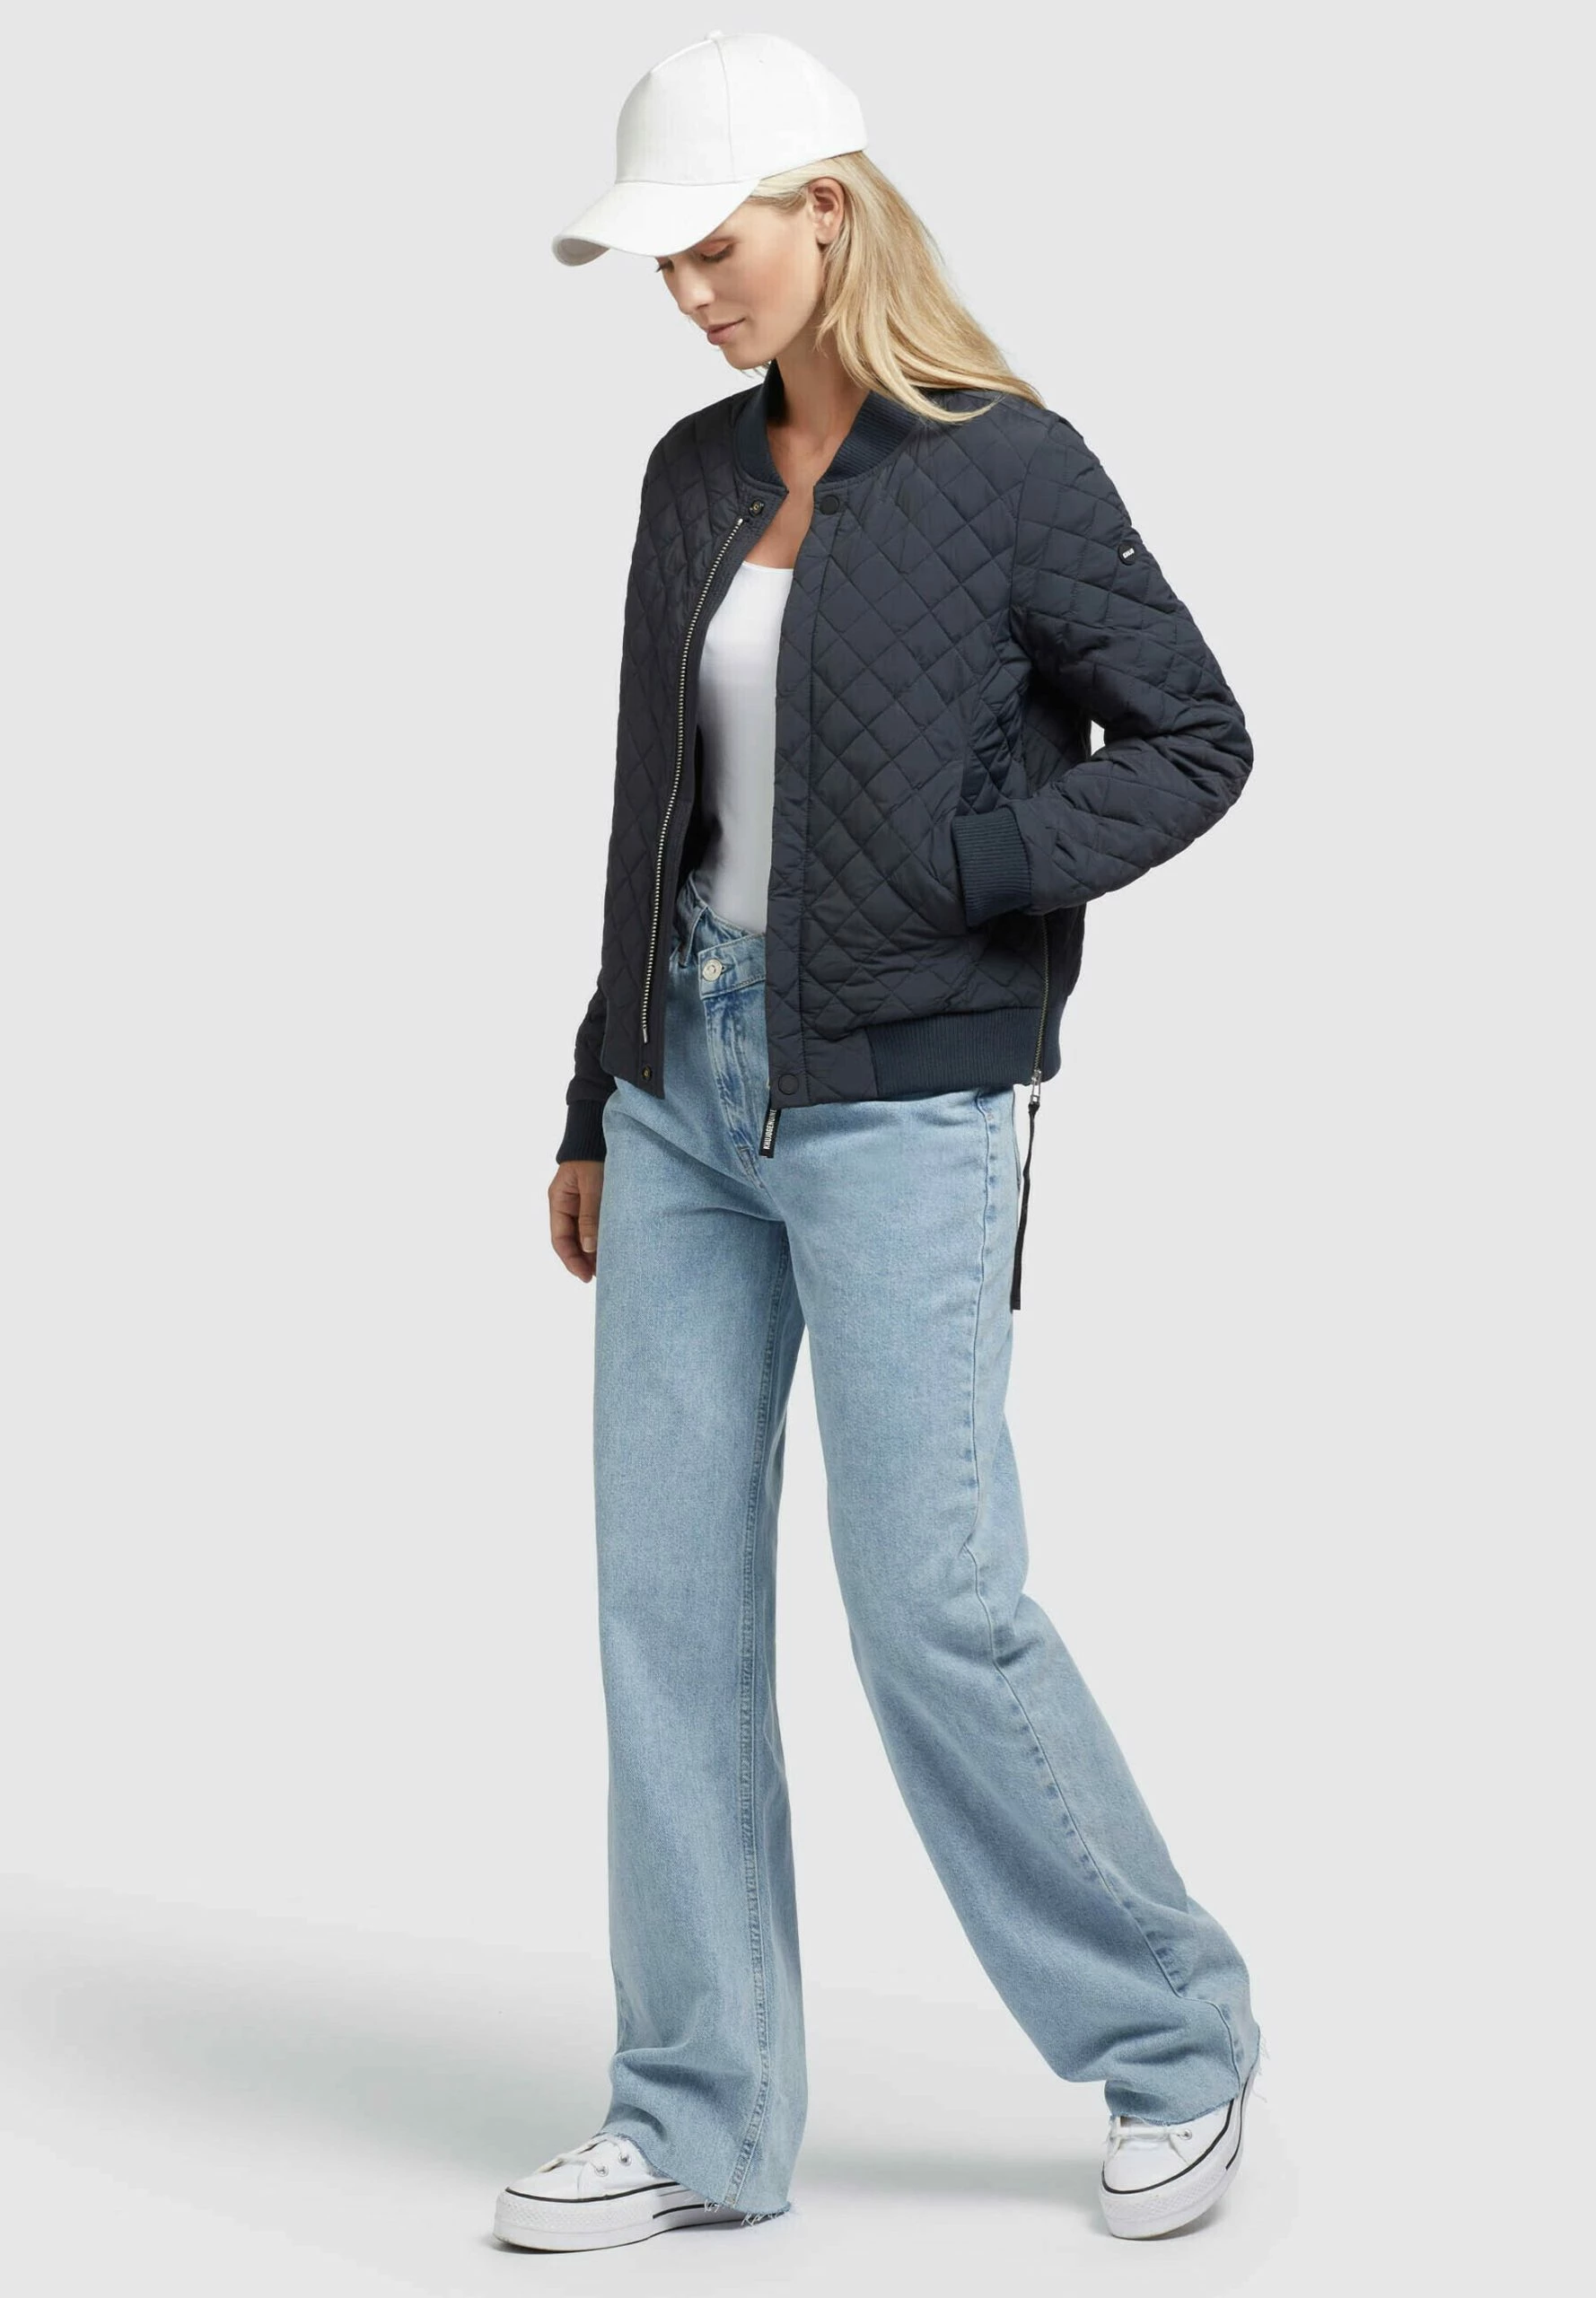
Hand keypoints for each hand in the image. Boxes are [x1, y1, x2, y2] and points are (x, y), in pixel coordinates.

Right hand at [549, 1159, 603, 1281]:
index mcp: (559, 1201)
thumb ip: (591, 1215)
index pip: (560, 1239)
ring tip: (610, 1267)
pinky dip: (603, 1238)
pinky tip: (614, 1248)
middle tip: (602, 1276)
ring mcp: (582, 1204)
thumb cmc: (594, 1154)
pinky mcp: (597, 1201)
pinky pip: (596, 1225)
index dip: (571, 1260)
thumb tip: (590, 1248)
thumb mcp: (592, 1184)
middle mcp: (568, 1205)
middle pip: (572, 1241)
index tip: (586, 1276)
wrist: (601, 1133)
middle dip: (584, 1260)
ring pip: (585, 1235)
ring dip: (595, 1251)